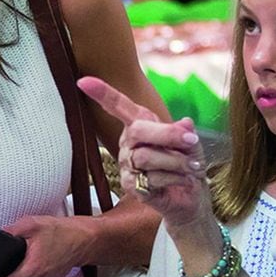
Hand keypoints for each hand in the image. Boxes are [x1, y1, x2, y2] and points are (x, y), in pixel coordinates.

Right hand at [78, 76, 209, 229]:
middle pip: (138, 130)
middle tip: (192, 141)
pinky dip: (174, 178)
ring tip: (190, 167)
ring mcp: (127, 164)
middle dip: (168, 134)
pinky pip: (151, 178)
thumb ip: (184, 131)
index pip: (117, 105)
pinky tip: (181, 180)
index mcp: (138, 124)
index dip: (102, 93)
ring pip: (146, 157)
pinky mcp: (131, 185)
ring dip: (177, 161)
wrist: (191, 195)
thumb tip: (185, 124)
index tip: (83, 81)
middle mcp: (128, 142)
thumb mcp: (190, 142)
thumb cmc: (186, 163)